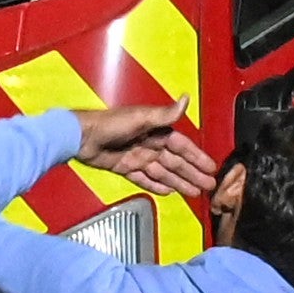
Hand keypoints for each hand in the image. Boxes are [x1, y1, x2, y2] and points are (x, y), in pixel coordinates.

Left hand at [75, 101, 217, 195]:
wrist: (82, 137)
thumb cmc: (110, 123)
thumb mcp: (141, 118)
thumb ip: (165, 114)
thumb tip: (186, 99)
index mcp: (155, 130)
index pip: (181, 146)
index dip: (196, 157)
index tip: (211, 167)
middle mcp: (148, 144)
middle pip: (175, 162)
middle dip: (192, 173)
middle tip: (209, 186)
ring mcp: (137, 157)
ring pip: (163, 173)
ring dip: (179, 182)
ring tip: (194, 193)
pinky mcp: (125, 167)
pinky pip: (145, 179)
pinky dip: (156, 186)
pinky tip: (168, 192)